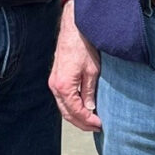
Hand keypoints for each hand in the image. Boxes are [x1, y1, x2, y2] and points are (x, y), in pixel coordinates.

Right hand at [49, 1, 101, 130]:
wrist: (74, 27)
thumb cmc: (83, 46)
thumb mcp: (92, 70)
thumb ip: (89, 90)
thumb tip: (90, 108)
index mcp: (64, 86)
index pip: (75, 112)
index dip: (88, 121)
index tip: (100, 125)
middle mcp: (55, 86)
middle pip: (67, 113)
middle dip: (82, 122)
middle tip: (96, 126)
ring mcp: (54, 82)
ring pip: (63, 107)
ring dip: (76, 116)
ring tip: (91, 120)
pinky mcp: (56, 77)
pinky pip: (63, 98)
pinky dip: (72, 106)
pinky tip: (83, 107)